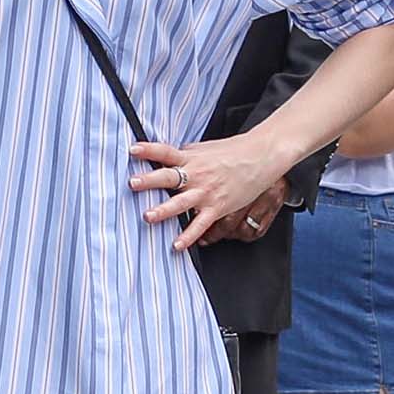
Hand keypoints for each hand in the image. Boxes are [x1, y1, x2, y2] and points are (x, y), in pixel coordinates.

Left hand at [131, 133, 292, 250]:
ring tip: (147, 216)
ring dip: (163, 210)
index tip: (132, 149)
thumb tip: (168, 157)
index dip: (148, 150)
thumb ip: (185, 154)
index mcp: (191, 158)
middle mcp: (196, 175)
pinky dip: (188, 236)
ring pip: (181, 203)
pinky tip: (176, 245)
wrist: (260, 157)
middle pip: (168, 177)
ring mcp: (206, 192)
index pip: (165, 152)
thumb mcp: (205, 148)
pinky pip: (200, 224)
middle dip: (149, 181)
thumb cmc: (233, 151)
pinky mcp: (217, 207)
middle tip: (132, 183)